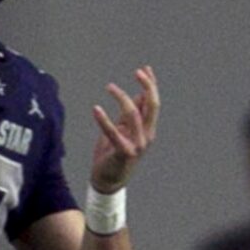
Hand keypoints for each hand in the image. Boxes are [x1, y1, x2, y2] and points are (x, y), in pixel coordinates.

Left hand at [89, 66, 160, 191]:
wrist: (108, 180)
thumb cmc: (114, 153)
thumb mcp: (124, 129)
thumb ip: (131, 114)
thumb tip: (139, 95)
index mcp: (148, 129)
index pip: (153, 103)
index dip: (151, 85)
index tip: (146, 69)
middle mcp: (146, 136)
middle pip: (152, 106)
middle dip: (148, 87)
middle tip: (138, 72)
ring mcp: (137, 145)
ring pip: (133, 115)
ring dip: (122, 98)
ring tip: (110, 86)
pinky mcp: (124, 152)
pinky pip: (113, 132)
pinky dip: (104, 120)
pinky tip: (96, 109)